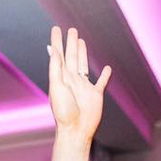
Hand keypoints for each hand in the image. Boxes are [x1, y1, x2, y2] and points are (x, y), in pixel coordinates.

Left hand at [46, 26, 110, 140]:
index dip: (57, 42)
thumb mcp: (57, 88)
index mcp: (61, 78)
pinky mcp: (95, 94)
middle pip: (72, 56)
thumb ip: (56, 69)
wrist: (76, 130)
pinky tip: (106, 68)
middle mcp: (72, 80)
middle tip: (70, 30)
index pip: (59, 55)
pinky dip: (104, 75)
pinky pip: (101, 82)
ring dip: (83, 53)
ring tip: (81, 41)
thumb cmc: (64, 112)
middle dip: (70, 43)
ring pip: (83, 65)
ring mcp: (84, 86)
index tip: (56, 29)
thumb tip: (53, 50)